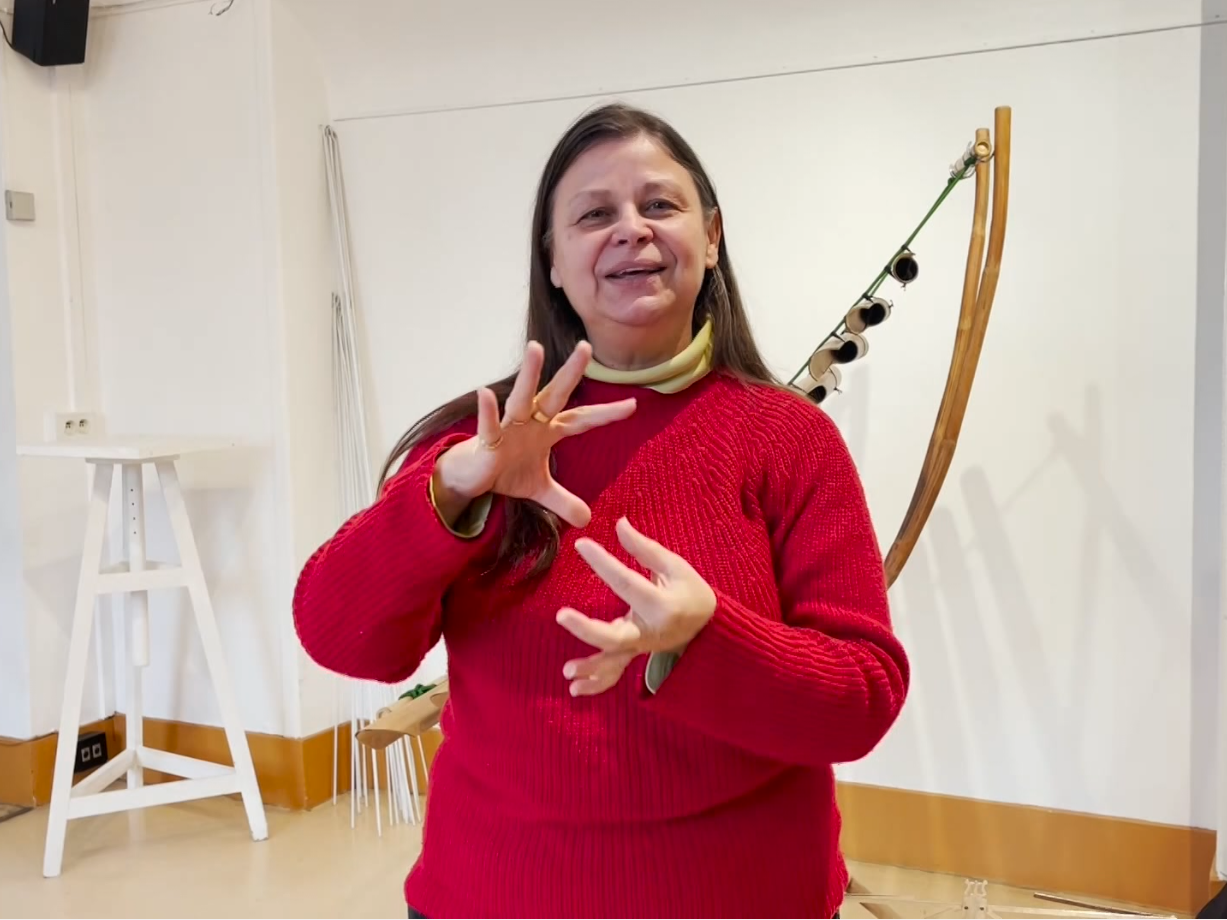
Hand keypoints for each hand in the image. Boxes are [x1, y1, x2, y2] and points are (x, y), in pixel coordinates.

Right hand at [432, 340, 636, 528]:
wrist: (471, 478)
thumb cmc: (505, 471)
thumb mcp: (539, 489)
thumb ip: (563, 500)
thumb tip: (587, 519)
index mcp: (547, 430)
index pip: (582, 419)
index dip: (606, 414)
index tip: (633, 405)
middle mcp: (531, 422)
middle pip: (555, 394)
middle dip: (570, 372)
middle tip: (585, 346)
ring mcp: (508, 428)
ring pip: (521, 398)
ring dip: (528, 375)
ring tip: (536, 348)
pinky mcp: (487, 440)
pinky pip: (488, 425)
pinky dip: (487, 410)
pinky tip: (485, 393)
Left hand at [557, 517, 716, 695]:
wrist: (708, 626)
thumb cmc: (690, 591)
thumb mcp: (675, 566)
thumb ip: (644, 548)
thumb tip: (618, 523)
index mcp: (661, 605)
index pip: (625, 582)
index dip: (602, 563)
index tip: (581, 545)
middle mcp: (649, 631)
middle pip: (615, 636)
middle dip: (587, 628)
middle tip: (561, 615)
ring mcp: (640, 647)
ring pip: (614, 662)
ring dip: (590, 667)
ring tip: (567, 671)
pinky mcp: (634, 654)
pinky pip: (615, 673)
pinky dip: (596, 684)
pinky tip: (574, 689)